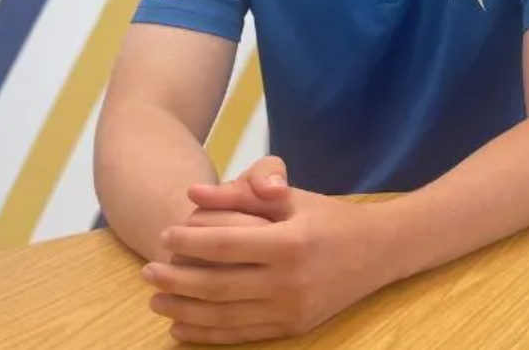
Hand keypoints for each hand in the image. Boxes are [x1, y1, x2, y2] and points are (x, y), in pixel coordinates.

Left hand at [142, 160, 390, 344]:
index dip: (187, 241)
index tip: (164, 235)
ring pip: (223, 315)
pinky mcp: (294, 327)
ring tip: (156, 297)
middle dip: (175, 278)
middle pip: (217, 284)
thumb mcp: (291, 198)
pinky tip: (181, 325)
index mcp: (291, 242)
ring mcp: (292, 308)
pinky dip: (206, 333)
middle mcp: (291, 280)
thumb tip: (192, 193)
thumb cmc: (330, 219)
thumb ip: (241, 196)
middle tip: (148, 269)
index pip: (224, 246)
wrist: (380, 251)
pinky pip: (240, 334)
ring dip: (183, 308)